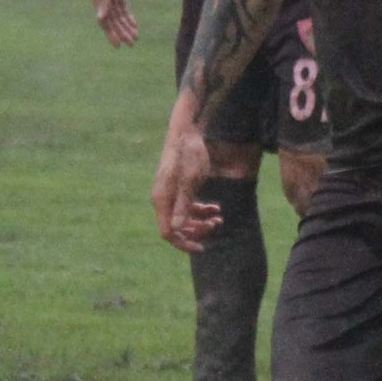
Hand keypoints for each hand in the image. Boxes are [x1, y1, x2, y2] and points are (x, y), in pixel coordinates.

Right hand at [93, 0, 138, 45]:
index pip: (104, 21)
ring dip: (127, 27)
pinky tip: (135, 25)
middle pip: (112, 21)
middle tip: (132, 44)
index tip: (119, 45)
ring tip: (136, 37)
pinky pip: (122, 9)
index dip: (111, 34)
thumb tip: (100, 18)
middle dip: (122, 33)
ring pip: (118, 16)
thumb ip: (106, 2)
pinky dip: (129, 17)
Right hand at [151, 105, 222, 253]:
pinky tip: (215, 208)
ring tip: (219, 217)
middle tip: (216, 224)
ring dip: (201, 221)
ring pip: (183, 219)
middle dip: (196, 231)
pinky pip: (187, 207)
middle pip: (176, 228)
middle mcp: (163, 200)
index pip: (168, 232)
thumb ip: (184, 205)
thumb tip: (177, 229)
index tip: (202, 247)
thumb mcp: (190, 181)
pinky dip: (201, 210)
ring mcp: (170, 195)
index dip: (183, 243)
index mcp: (162, 200)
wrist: (187, 134)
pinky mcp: (178, 189)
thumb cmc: (189, 155)